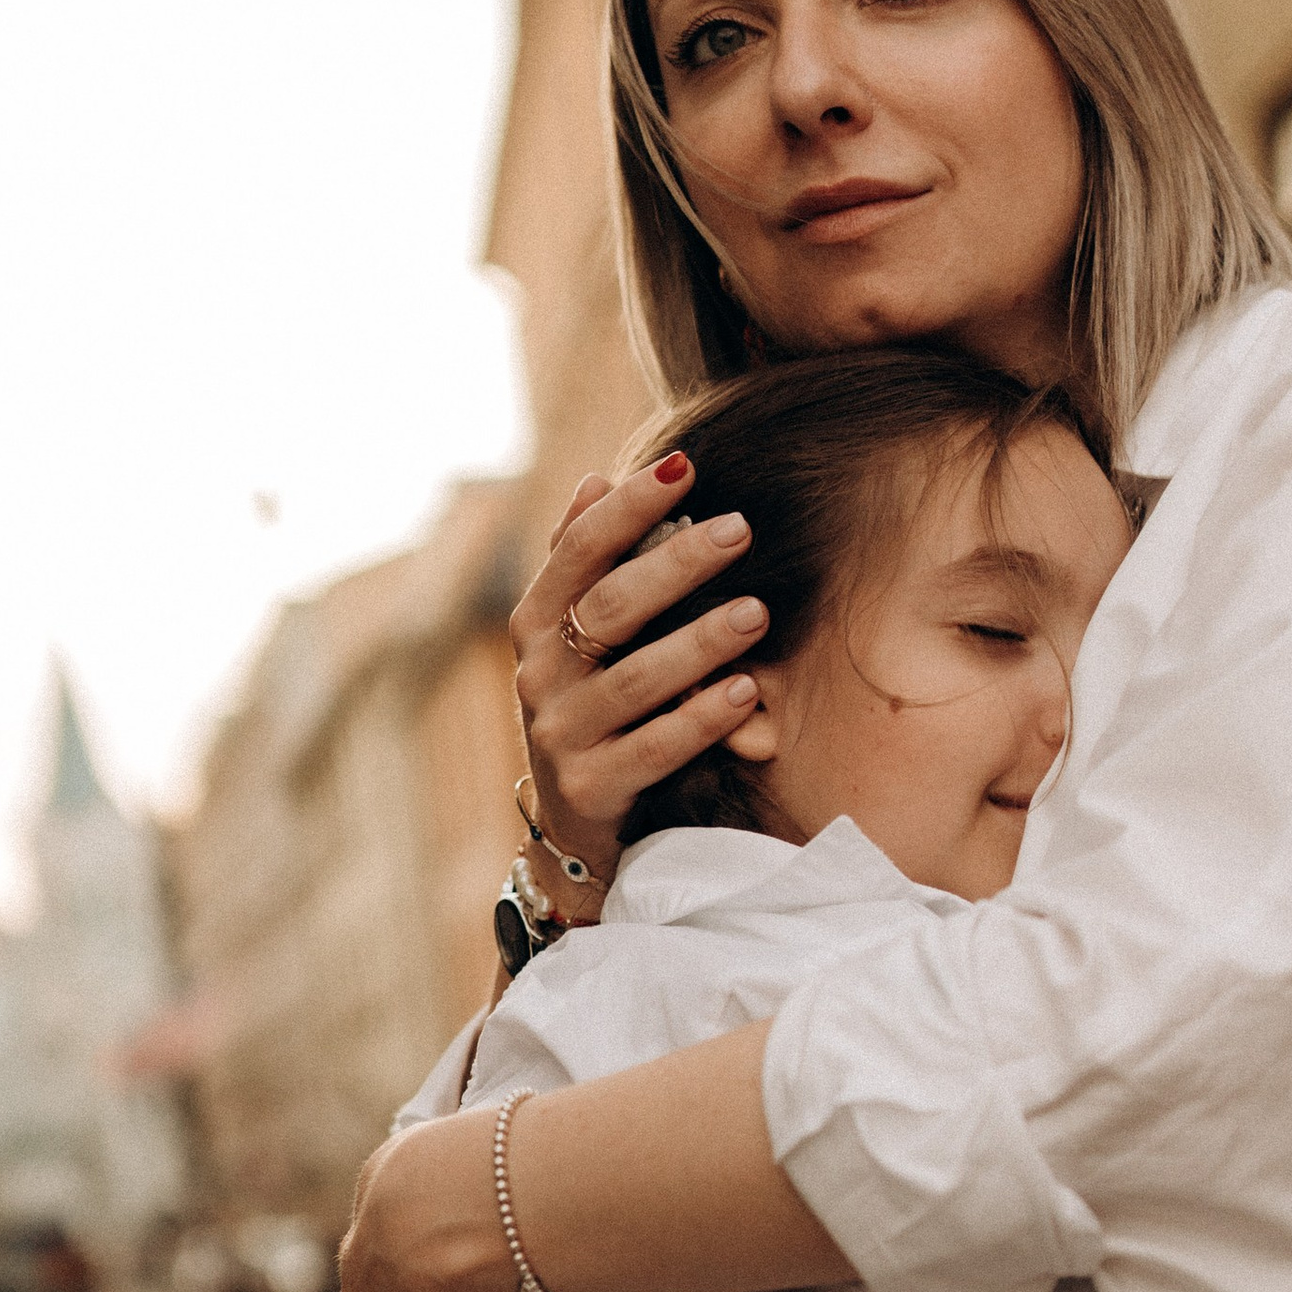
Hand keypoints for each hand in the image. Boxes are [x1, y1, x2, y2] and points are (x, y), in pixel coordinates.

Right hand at [512, 459, 772, 887]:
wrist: (571, 826)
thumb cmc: (593, 707)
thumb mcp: (575, 639)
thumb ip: (585, 565)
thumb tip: (596, 478)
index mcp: (535, 623)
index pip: (578, 551)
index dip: (628, 507)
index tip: (684, 464)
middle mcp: (539, 674)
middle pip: (611, 606)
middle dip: (676, 564)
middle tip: (740, 530)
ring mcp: (562, 734)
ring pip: (636, 679)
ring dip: (700, 641)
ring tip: (756, 612)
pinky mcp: (592, 789)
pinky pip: (655, 749)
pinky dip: (702, 719)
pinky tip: (747, 691)